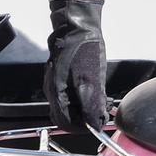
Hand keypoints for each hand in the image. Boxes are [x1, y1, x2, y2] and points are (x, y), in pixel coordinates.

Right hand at [44, 0, 108, 132]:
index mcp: (57, 93)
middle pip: (67, 116)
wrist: (78, 27)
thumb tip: (95, 124)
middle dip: (85, 118)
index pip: (65, 122)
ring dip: (86, 109)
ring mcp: (57, 82)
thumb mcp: (91, 80)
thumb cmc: (83, 49)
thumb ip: (92, 104)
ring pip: (70, 106)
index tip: (98, 124)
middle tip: (102, 113)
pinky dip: (84, 99)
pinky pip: (71, 95)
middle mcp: (53, 90)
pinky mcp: (63, 77)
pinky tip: (97, 93)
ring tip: (102, 103)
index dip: (83, 127)